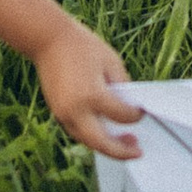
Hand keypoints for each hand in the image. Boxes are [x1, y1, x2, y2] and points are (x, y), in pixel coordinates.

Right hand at [36, 19, 140, 158]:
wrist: (48, 40)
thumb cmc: (82, 46)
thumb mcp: (111, 61)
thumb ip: (123, 86)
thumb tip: (131, 106)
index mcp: (93, 95)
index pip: (121, 116)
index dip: (136, 116)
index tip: (142, 112)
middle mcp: (77, 110)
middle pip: (102, 143)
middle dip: (121, 151)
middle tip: (138, 152)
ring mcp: (64, 114)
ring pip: (88, 141)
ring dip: (106, 146)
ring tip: (124, 144)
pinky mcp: (57, 113)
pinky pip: (78, 132)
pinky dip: (93, 136)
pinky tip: (106, 133)